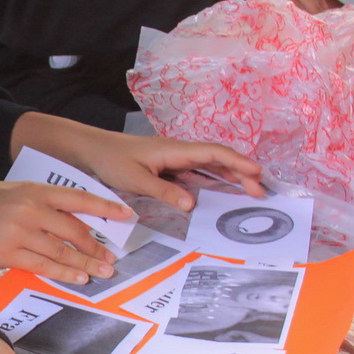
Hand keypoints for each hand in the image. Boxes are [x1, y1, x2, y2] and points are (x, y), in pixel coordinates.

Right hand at [0, 182, 127, 284]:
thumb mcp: (10, 193)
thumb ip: (38, 204)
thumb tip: (68, 221)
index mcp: (32, 190)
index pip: (77, 198)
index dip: (105, 207)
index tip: (126, 214)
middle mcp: (29, 210)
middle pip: (74, 229)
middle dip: (96, 246)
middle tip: (111, 258)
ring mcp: (18, 233)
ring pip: (62, 251)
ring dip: (85, 263)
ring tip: (102, 272)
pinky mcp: (7, 255)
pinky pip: (43, 266)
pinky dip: (63, 273)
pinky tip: (78, 278)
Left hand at [10, 112, 263, 210]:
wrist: (91, 149)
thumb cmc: (111, 160)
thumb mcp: (135, 179)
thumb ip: (163, 192)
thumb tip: (192, 203)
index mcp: (175, 150)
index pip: (214, 154)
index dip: (237, 163)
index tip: (257, 173)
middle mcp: (180, 152)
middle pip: (218, 160)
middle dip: (242, 173)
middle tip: (261, 191)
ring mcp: (175, 160)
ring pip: (210, 167)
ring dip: (231, 178)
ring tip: (251, 192)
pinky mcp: (169, 168)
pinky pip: (197, 174)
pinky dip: (214, 182)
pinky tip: (222, 194)